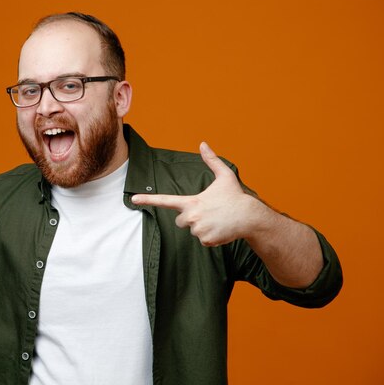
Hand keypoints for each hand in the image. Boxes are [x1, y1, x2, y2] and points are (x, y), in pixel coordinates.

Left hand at [132, 142, 258, 246]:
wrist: (250, 217)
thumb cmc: (236, 196)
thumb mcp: (225, 176)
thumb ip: (211, 160)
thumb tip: (203, 143)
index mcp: (191, 202)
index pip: (165, 200)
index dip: (148, 199)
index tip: (133, 199)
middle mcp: (191, 217)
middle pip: (180, 220)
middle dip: (192, 218)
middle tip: (209, 212)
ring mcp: (198, 230)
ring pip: (193, 231)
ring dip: (203, 227)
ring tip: (218, 220)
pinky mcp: (206, 240)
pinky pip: (203, 240)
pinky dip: (211, 237)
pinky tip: (221, 229)